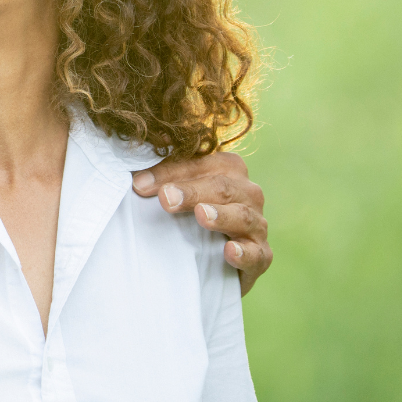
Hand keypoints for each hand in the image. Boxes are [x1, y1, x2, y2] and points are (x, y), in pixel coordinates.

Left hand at [131, 151, 271, 294]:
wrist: (214, 259)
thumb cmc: (190, 215)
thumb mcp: (177, 190)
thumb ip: (164, 170)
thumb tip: (146, 142)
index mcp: (228, 169)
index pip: (199, 165)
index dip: (168, 173)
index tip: (139, 184)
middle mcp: (247, 193)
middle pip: (221, 187)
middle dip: (192, 191)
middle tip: (166, 198)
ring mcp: (257, 225)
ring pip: (243, 216)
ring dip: (221, 216)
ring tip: (201, 215)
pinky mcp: (261, 256)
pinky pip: (257, 254)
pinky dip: (244, 253)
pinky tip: (229, 251)